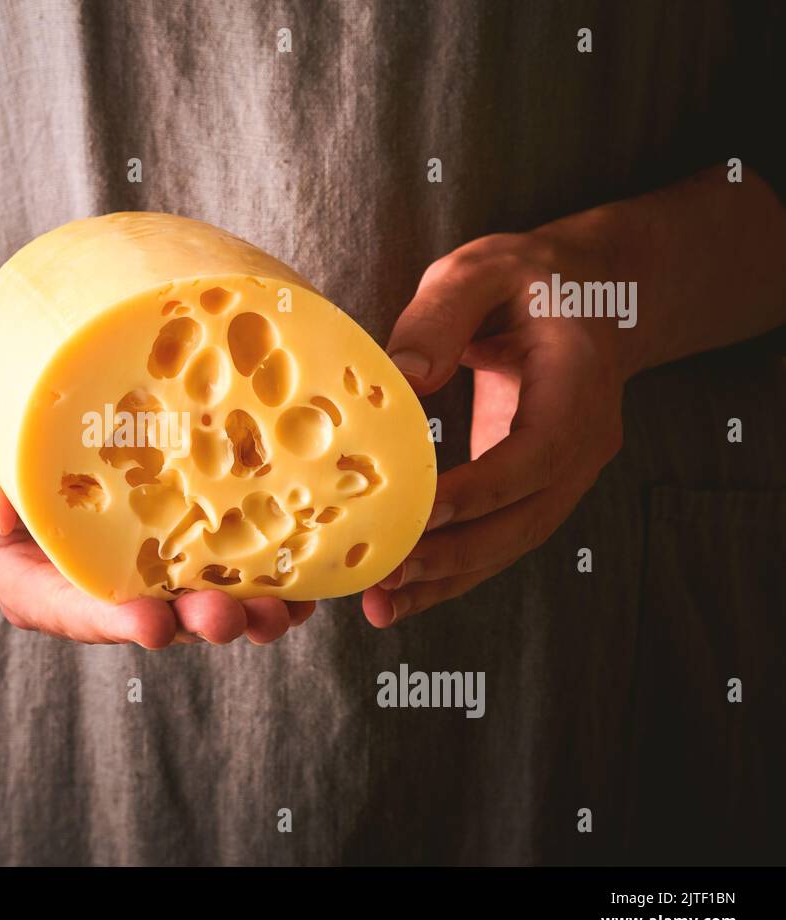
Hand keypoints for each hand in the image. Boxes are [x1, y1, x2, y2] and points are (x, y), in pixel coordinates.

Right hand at [0, 384, 316, 647]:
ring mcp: (154, 544)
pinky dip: (275, 551)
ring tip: (286, 605)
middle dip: (196, 619)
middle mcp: (103, 571)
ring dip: (250, 601)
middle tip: (232, 615)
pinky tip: (311, 554)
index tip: (151, 624)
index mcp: (37, 573)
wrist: (26, 372)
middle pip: (153, 610)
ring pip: (205, 584)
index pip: (70, 610)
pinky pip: (237, 538)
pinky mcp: (194, 508)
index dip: (112, 623)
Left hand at [363, 226, 629, 626]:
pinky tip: (399, 595)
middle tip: (385, 575)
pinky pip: (496, 540)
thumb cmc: (525, 279)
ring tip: (380, 605)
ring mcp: (564, 474)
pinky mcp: (533, 488)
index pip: (536, 454)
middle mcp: (584, 443)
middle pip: (524, 518)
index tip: (419, 512)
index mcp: (580, 385)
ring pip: (509, 543)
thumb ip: (443, 315)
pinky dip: (450, 572)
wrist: (585, 293)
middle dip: (453, 554)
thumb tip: (406, 377)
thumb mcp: (483, 269)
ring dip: (446, 579)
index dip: (481, 490)